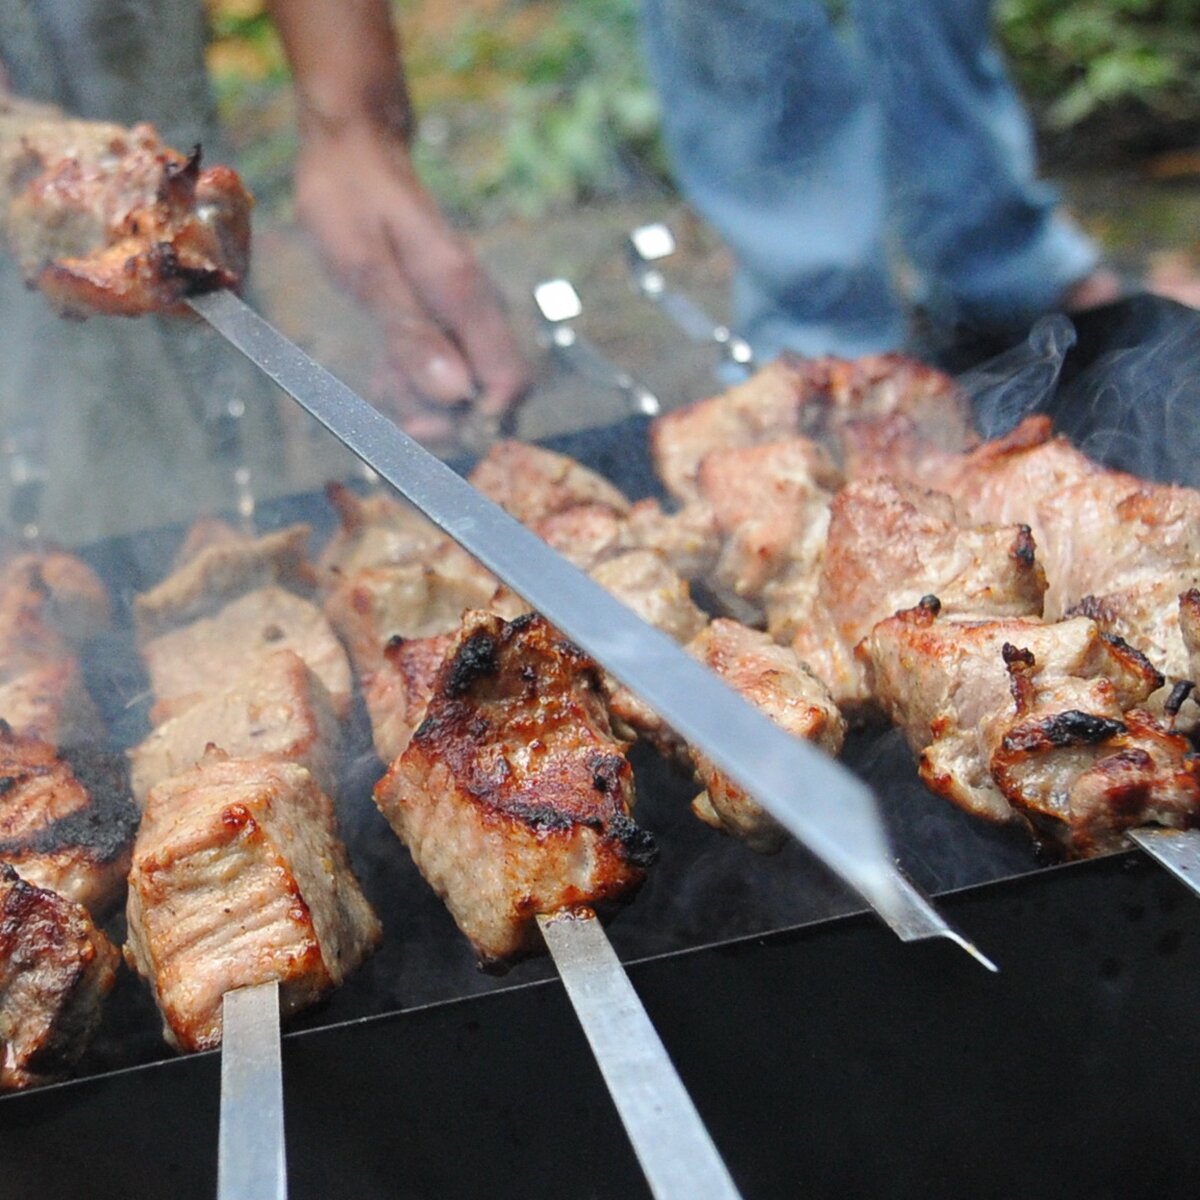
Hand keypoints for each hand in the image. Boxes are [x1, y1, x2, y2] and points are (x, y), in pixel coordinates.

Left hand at [293, 124, 530, 442]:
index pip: (507, 383)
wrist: (353, 151)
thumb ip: (410, 334)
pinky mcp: (448, 319)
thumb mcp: (365, 269)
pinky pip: (446, 371)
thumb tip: (455, 394)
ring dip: (425, 403)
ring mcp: (464, 316)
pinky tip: (384, 370)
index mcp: (465, 296)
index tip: (423, 426)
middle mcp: (476, 310)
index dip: (476, 420)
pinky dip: (416, 384)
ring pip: (467, 389)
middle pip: (493, 395)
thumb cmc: (351, 200)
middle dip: (446, 419)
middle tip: (393, 407)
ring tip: (380, 381)